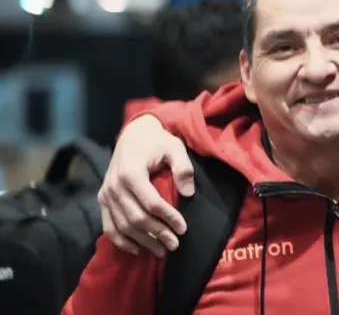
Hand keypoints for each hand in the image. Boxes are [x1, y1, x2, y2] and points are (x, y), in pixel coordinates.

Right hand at [97, 114, 194, 256]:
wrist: (133, 134)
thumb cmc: (157, 142)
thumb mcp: (175, 147)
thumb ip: (183, 168)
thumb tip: (189, 193)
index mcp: (131, 173)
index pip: (151, 203)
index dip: (168, 217)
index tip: (183, 228)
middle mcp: (114, 186)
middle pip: (136, 218)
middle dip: (157, 234)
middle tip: (175, 245)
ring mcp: (106, 195)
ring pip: (123, 226)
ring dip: (142, 241)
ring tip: (162, 251)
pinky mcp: (103, 200)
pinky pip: (108, 226)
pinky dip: (121, 241)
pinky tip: (136, 251)